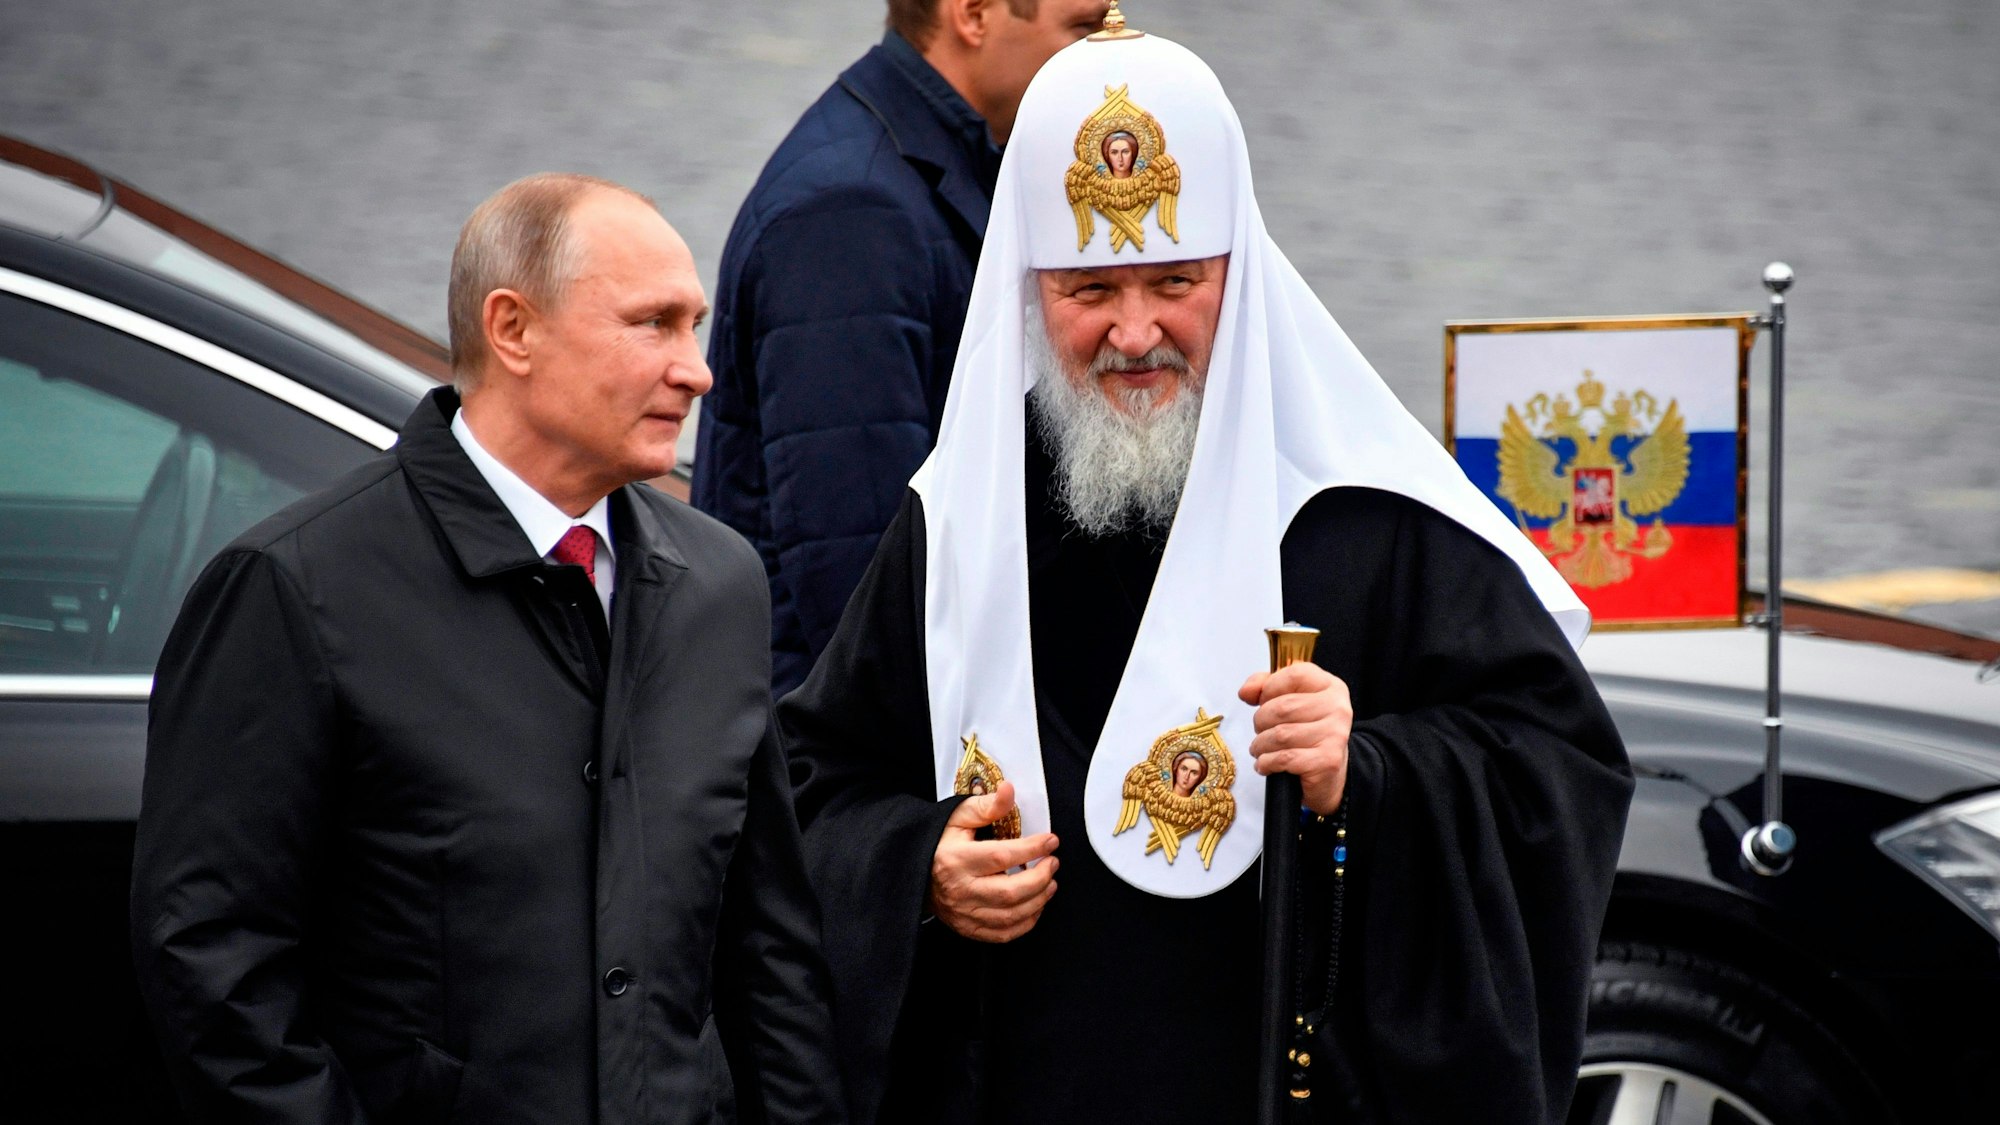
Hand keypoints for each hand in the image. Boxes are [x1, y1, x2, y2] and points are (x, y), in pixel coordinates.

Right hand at [928, 781, 1059, 942]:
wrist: (915, 874)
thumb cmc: (939, 844)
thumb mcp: (958, 817)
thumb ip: (987, 806)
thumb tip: (1008, 790)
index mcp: (956, 860)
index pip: (1001, 857)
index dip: (1032, 849)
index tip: (1050, 841)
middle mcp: (960, 890)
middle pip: (1010, 892)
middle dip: (1041, 877)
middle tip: (1053, 862)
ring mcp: (964, 913)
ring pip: (1010, 915)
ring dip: (1039, 899)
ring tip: (1050, 882)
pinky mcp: (968, 928)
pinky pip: (1004, 933)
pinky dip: (1026, 922)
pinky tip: (1035, 905)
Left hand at [1238, 662, 1351, 814]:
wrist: (1327, 774)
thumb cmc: (1305, 734)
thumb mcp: (1290, 701)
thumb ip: (1266, 687)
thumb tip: (1246, 691)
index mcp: (1330, 686)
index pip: (1295, 674)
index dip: (1270, 687)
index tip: (1262, 700)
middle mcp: (1338, 708)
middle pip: (1283, 707)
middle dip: (1260, 721)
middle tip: (1260, 731)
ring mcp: (1335, 735)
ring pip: (1281, 734)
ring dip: (1260, 745)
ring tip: (1260, 749)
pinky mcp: (1328, 760)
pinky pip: (1284, 758)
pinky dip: (1267, 762)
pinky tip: (1266, 764)